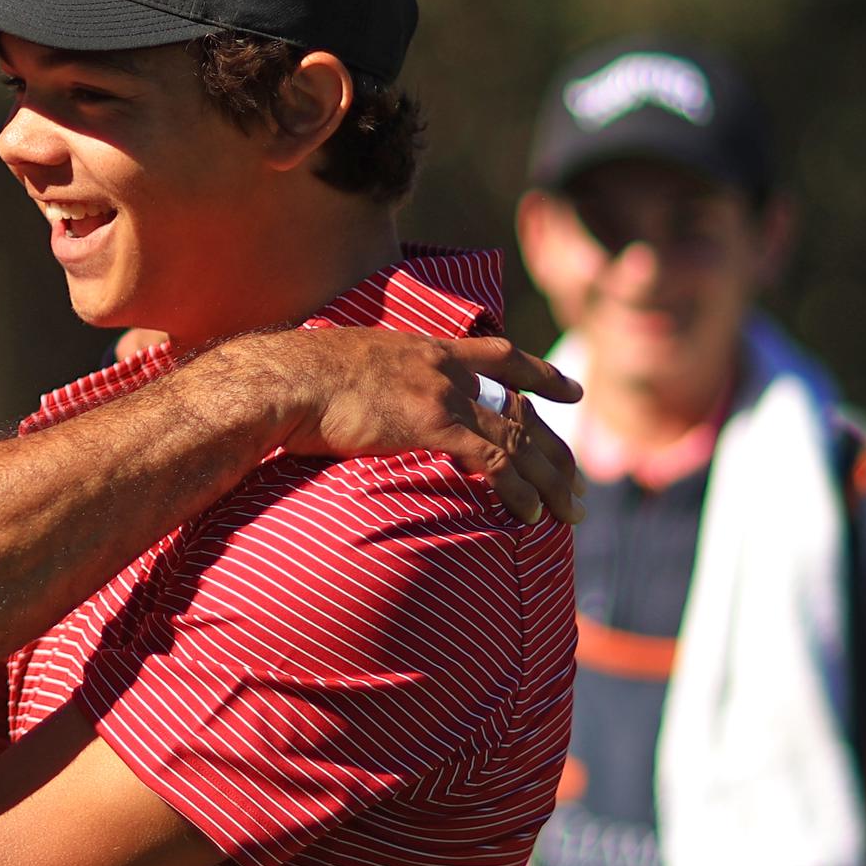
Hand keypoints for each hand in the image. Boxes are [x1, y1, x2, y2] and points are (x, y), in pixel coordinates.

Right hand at [230, 328, 583, 525]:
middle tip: (578, 483)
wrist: (287, 379)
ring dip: (549, 480)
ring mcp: (444, 395)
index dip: (542, 375)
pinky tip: (531, 515)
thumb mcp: (350, 365)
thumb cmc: (300, 380)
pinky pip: (494, 461)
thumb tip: (365, 401)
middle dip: (556, 450)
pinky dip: (518, 490)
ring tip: (569, 511)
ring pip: (520, 439)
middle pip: (523, 409)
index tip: (571, 391)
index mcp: (430, 350)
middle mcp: (448, 369)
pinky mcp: (433, 424)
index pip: (503, 357)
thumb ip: (375, 380)